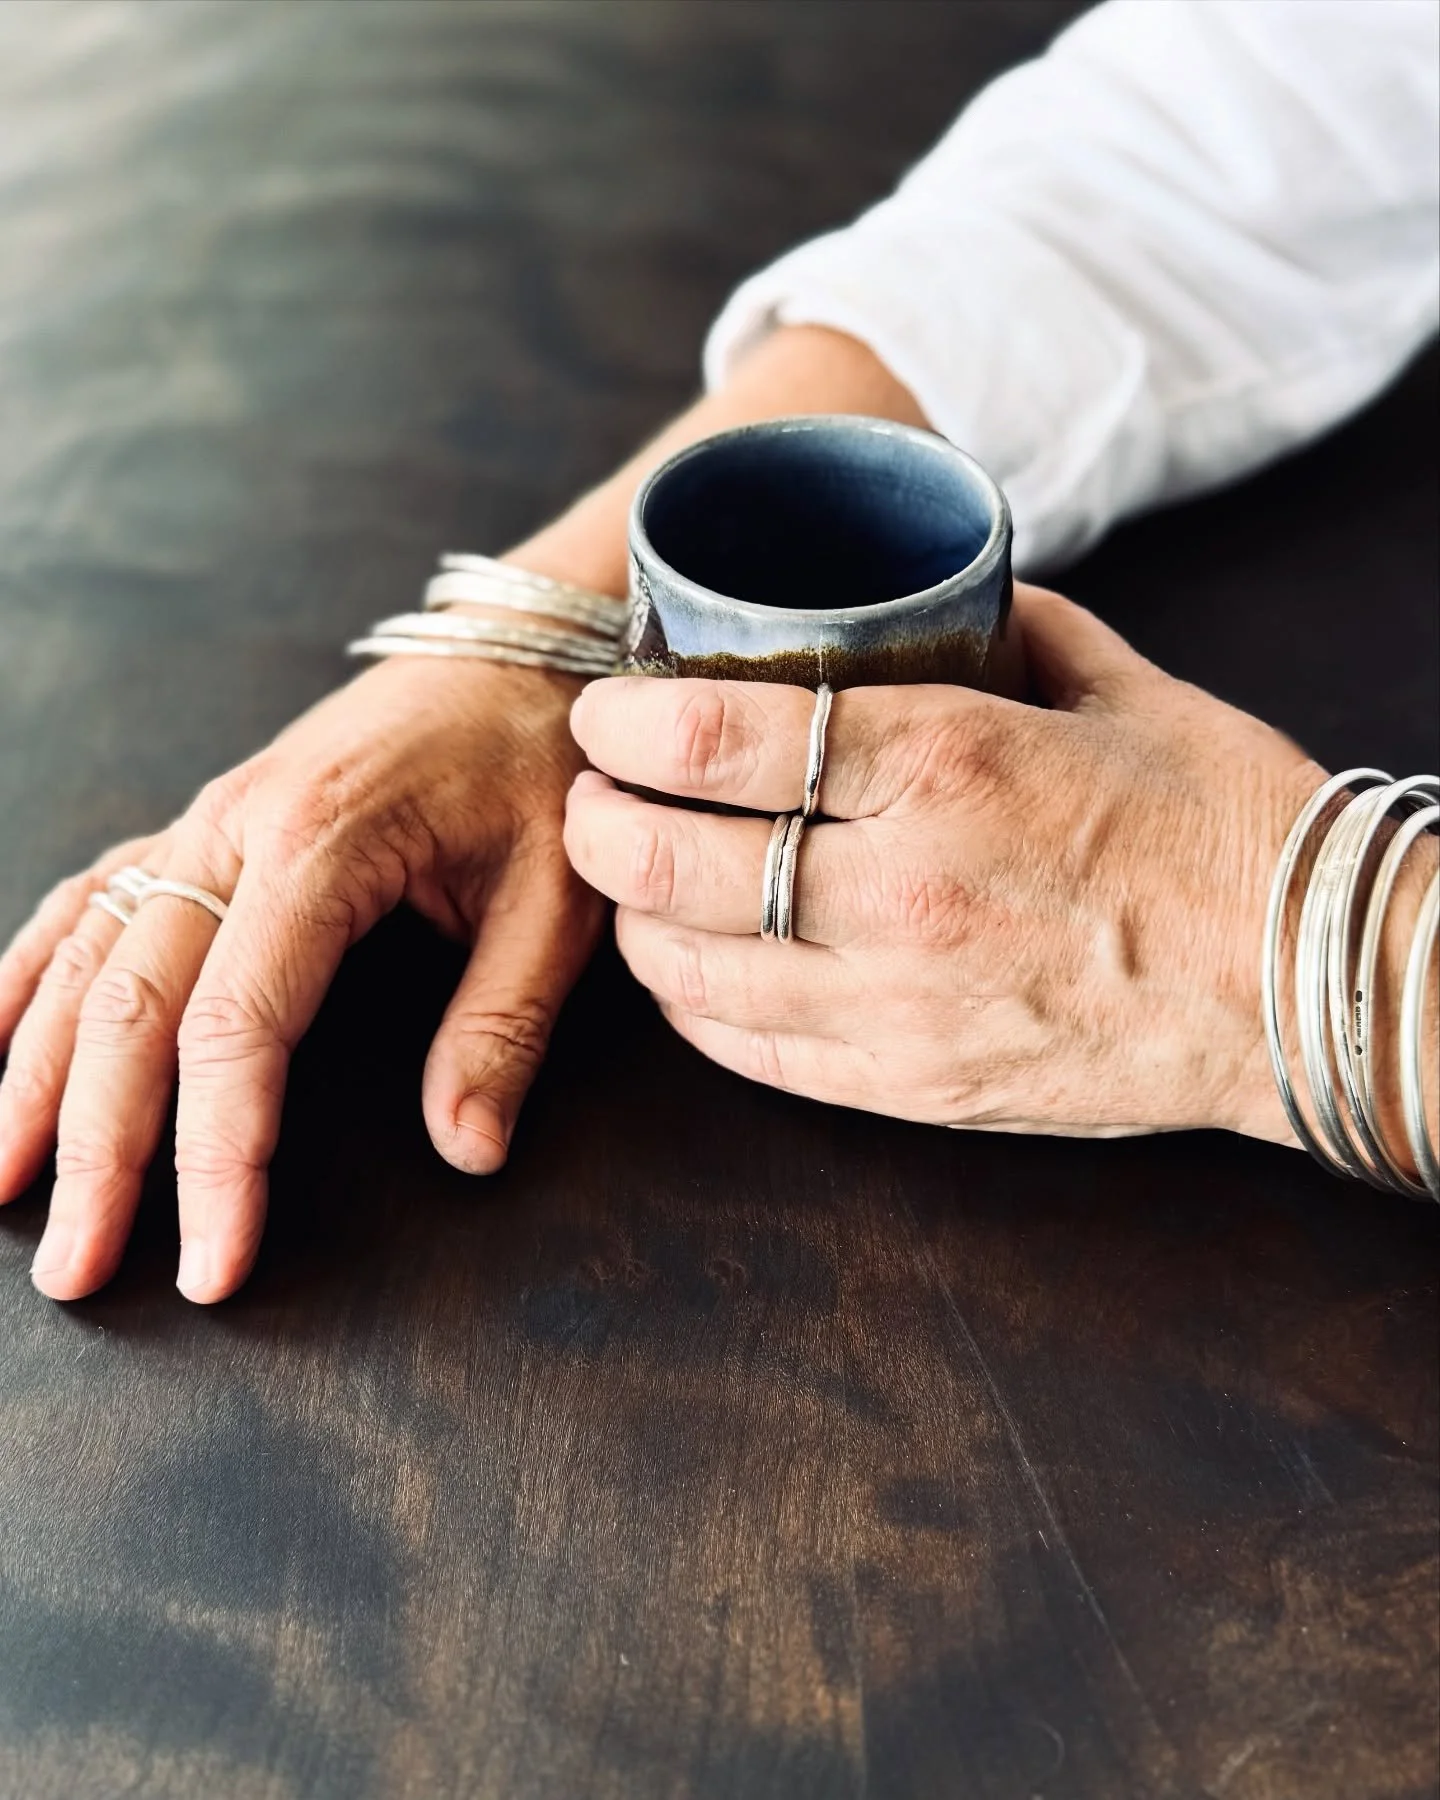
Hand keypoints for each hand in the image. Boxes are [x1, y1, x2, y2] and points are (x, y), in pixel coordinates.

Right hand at [0, 652, 601, 1301]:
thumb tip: (464, 1153)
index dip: (215, 1154)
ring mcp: (204, 820)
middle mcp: (233, 827)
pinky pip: (89, 900)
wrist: (521, 653)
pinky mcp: (202, 824)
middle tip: (75, 1271)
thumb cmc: (541, 768)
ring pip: (83, 955)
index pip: (237, 1026)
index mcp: (320, 842)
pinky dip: (27, 975)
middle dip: (95, 1148)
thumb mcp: (557, 895)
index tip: (212, 1264)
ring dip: (31, 1076)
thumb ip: (505, 1021)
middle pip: (130, 1004)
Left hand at [565, 585, 1321, 1141]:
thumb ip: (1002, 627)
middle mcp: (905, 890)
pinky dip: (693, 1006)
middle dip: (601, 821)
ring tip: (631, 875)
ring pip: (690, 968)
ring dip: (632, 916)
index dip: (629, 722)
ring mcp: (902, 1004)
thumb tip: (926, 598)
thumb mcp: (1115, 685)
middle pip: (671, 859)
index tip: (604, 712)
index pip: (724, 738)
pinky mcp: (913, 1087)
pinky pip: (749, 1052)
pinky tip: (687, 967)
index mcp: (951, 766)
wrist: (1306, 981)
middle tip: (595, 794)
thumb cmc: (1221, 821)